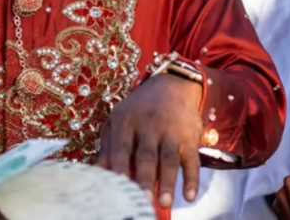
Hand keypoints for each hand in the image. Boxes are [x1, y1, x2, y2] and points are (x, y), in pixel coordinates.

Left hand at [98, 73, 203, 207]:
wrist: (172, 85)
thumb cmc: (138, 110)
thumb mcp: (119, 121)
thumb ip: (108, 148)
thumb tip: (96, 175)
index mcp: (126, 121)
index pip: (121, 147)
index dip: (119, 166)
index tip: (117, 186)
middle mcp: (149, 124)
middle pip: (146, 155)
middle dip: (145, 178)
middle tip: (143, 200)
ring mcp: (171, 130)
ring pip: (169, 158)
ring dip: (168, 182)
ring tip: (165, 203)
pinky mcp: (190, 136)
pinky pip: (192, 159)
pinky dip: (192, 178)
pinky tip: (190, 196)